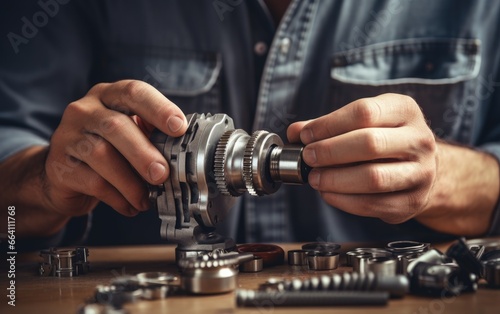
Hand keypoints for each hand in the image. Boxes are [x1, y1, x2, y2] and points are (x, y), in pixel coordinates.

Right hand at [44, 80, 186, 217]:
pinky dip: (118, 197)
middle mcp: (85, 110)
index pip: (134, 92)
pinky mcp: (59, 165)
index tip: (179, 127)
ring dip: (131, 181)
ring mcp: (68, 136)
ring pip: (101, 154)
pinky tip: (131, 206)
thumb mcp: (131, 135)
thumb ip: (154, 136)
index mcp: (109, 96)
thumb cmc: (109, 150)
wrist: (65, 175)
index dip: (159, 108)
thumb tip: (186, 153)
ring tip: (146, 199)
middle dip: (143, 152)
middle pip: (115, 126)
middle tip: (162, 174)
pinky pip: (93, 181)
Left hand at [288, 93, 437, 223]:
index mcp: (405, 111)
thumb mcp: (363, 121)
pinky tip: (328, 193)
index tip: (306, 136)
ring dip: (335, 179)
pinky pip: (373, 204)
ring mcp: (420, 174)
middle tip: (308, 157)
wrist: (421, 167)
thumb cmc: (384, 139)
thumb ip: (327, 125)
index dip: (329, 124)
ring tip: (314, 178)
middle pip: (370, 143)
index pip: (364, 112)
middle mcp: (419, 141)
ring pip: (373, 178)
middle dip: (330, 152)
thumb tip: (295, 132)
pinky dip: (343, 201)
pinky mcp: (412, 202)